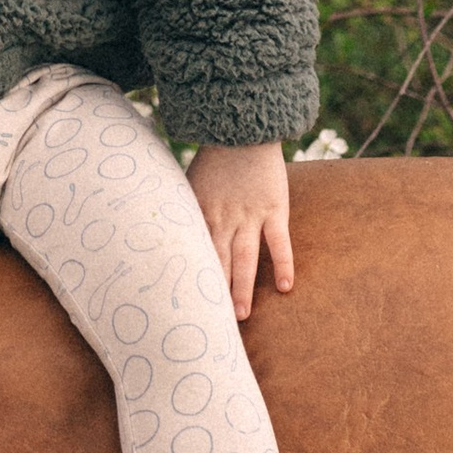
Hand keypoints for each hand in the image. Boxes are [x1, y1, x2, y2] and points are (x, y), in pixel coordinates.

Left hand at [188, 140, 293, 320]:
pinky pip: (279, 242)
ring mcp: (250, 215)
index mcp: (199, 212)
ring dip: (242, 288)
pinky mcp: (274, 209)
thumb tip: (167, 231)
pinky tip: (285, 288)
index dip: (190, 279)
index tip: (184, 305)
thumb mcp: (189, 181)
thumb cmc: (214, 155)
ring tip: (241, 317)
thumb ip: (184, 209)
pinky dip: (283, 264)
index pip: (193, 253)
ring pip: (245, 259)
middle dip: (213, 294)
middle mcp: (222, 218)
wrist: (243, 126)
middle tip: (212, 325)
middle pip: (216, 263)